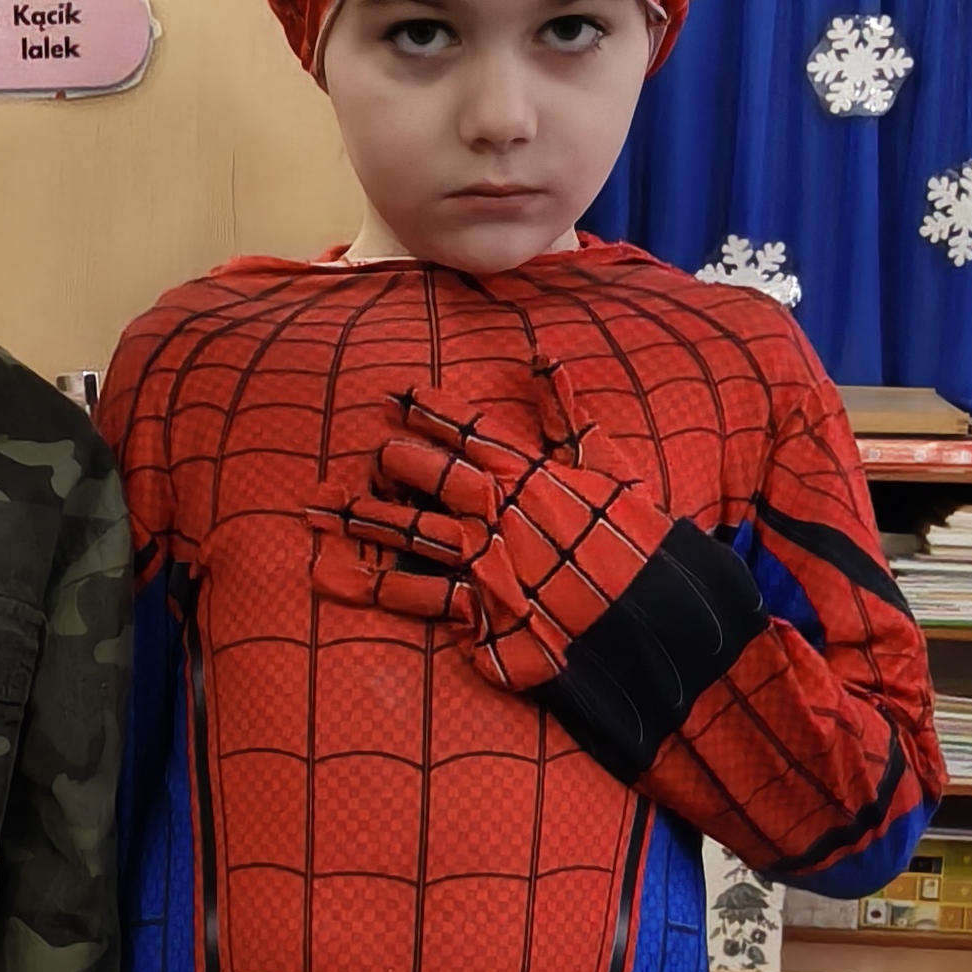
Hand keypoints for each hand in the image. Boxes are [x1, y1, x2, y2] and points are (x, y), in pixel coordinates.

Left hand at [339, 377, 669, 693]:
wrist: (652, 616)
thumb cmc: (635, 538)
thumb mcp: (608, 465)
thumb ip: (566, 413)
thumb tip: (540, 355)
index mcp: (531, 475)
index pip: (472, 435)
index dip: (431, 415)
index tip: (395, 397)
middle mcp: (501, 514)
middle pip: (435, 481)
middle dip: (398, 465)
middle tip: (365, 454)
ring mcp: (487, 563)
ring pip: (415, 534)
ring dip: (366, 521)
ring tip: (319, 510)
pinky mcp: (482, 610)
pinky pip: (419, 598)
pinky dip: (376, 589)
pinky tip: (332, 580)